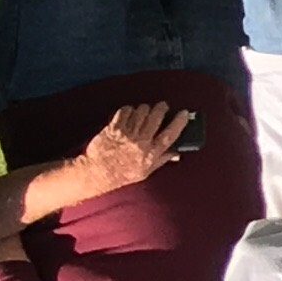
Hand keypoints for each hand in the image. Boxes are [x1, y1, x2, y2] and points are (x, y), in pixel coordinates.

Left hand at [70, 101, 192, 196]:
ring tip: (145, 111)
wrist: (98, 172)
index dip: (179, 121)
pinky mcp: (114, 128)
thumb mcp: (146, 171)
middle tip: (162, 107)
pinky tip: (129, 113)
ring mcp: (126, 133)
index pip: (170, 133)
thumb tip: (175, 153)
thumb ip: (162, 160)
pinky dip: (129, 110)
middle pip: (156, 117)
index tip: (183, 113)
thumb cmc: (121, 174)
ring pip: (141, 111)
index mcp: (151, 153)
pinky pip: (125, 111)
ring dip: (145, 108)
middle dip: (161, 108)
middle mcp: (140, 141)